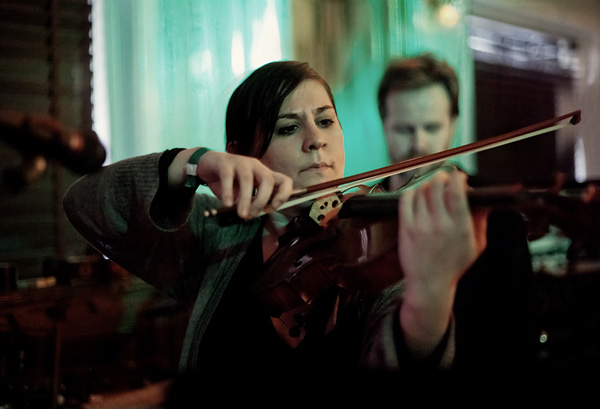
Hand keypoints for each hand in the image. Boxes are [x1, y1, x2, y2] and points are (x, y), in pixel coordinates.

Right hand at [170, 148, 292, 219]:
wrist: (207, 165)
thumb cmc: (229, 181)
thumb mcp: (243, 193)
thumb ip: (251, 202)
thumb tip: (254, 215)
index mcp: (264, 174)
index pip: (285, 181)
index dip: (283, 196)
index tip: (271, 209)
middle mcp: (256, 166)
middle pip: (268, 180)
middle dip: (262, 200)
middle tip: (252, 215)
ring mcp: (241, 162)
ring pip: (247, 179)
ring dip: (246, 199)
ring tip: (241, 215)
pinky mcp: (225, 162)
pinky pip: (228, 177)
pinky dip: (229, 192)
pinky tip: (227, 204)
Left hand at [396, 170, 486, 356]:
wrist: (430, 284)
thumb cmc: (454, 265)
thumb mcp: (476, 245)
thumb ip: (481, 220)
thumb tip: (484, 199)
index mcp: (460, 227)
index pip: (456, 191)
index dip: (457, 178)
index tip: (459, 176)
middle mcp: (440, 224)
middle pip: (437, 186)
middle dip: (442, 177)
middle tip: (444, 178)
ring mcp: (420, 226)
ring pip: (421, 190)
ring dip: (427, 184)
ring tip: (432, 189)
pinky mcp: (406, 228)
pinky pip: (406, 200)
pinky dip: (411, 192)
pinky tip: (417, 195)